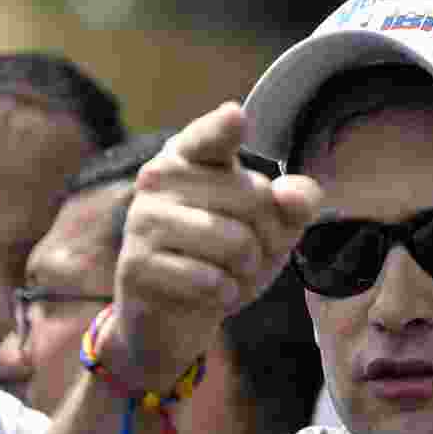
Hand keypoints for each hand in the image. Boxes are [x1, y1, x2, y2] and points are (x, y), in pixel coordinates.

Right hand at [98, 102, 321, 392]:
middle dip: (269, 238)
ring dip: (247, 270)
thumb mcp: (272, 226)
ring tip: (228, 273)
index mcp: (190, 154)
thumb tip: (291, 196)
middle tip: (248, 255)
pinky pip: (209, 280)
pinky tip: (208, 294)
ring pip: (235, 242)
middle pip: (255, 198)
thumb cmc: (226, 257)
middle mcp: (160, 177)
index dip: (226, 128)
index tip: (237, 116)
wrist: (173, 317)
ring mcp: (143, 220)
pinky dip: (224, 295)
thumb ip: (295, 203)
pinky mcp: (136, 265)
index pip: (213, 136)